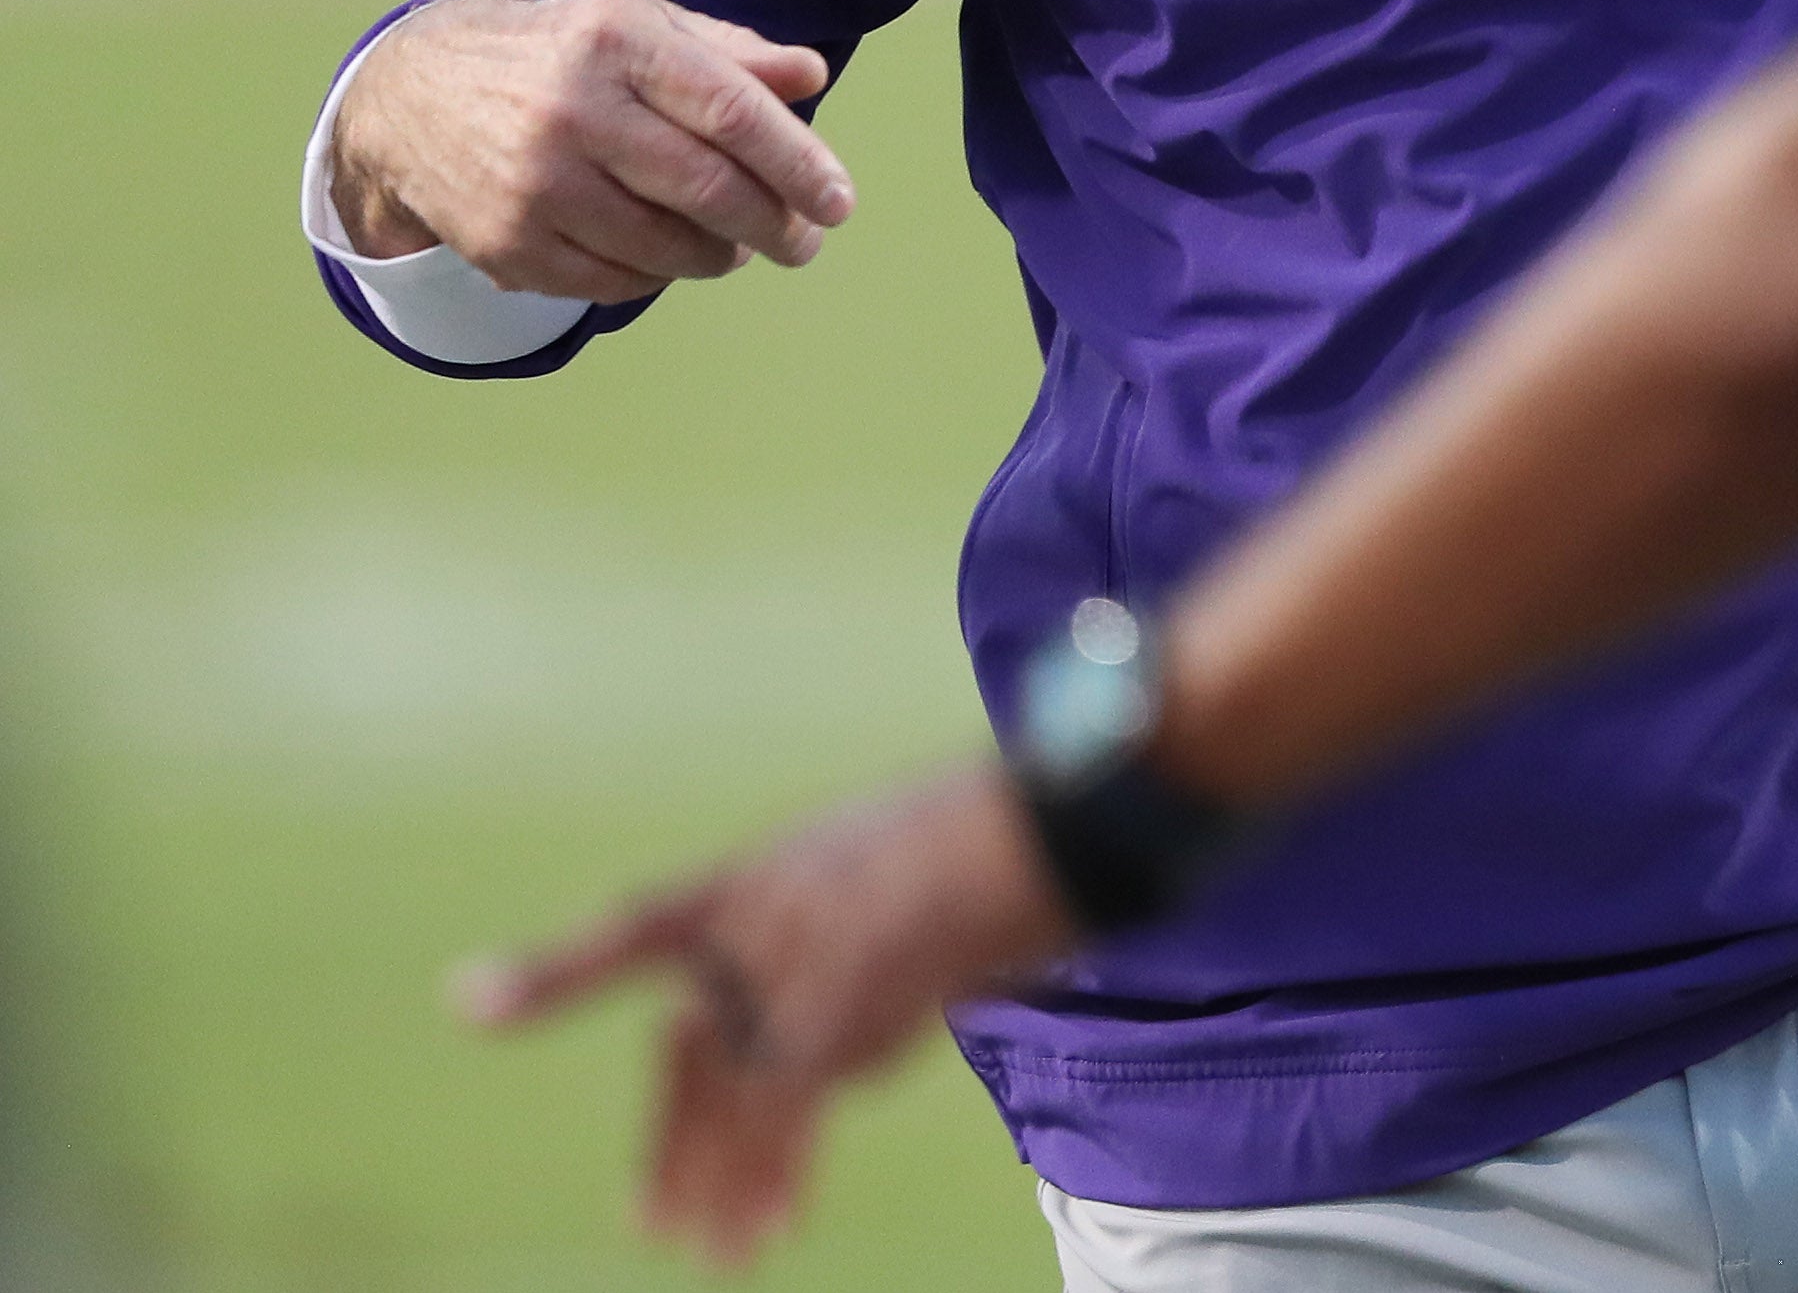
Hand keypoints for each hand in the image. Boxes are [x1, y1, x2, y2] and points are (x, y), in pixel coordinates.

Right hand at [329, 0, 855, 302]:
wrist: (414, 94)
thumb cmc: (559, 53)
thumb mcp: (639, 24)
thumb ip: (729, 51)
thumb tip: (812, 75)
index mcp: (616, 41)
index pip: (732, 112)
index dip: (798, 164)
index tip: (839, 202)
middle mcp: (571, 111)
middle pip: (706, 188)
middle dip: (774, 225)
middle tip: (805, 242)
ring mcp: (533, 184)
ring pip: (664, 247)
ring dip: (719, 255)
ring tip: (738, 246)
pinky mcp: (505, 244)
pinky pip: (611, 281)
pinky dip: (656, 276)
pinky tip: (670, 257)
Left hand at [461, 768, 1075, 1269]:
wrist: (1057, 818)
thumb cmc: (992, 838)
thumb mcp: (884, 872)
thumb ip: (828, 950)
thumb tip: (816, 1061)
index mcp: (761, 873)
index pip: (639, 927)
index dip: (553, 971)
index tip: (470, 1004)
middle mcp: (762, 918)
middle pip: (692, 1051)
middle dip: (675, 1144)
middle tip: (654, 1222)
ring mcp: (796, 961)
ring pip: (736, 1096)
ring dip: (725, 1185)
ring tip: (714, 1254)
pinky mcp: (842, 1006)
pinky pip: (789, 1111)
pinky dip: (776, 1176)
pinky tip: (767, 1228)